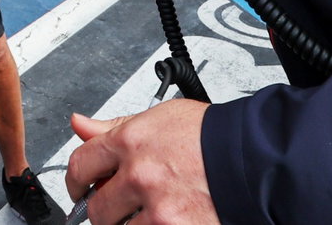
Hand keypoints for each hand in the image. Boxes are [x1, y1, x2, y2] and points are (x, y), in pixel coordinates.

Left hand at [65, 101, 215, 223]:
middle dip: (104, 209)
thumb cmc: (213, 137)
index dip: (75, 181)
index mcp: (131, 141)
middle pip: (96, 207)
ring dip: (132, 224)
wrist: (255, 159)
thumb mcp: (161, 118)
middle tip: (118, 207)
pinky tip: (169, 218)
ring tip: (153, 211)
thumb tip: (80, 124)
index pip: (80, 164)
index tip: (79, 187)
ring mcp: (157, 208)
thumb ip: (116, 126)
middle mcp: (139, 175)